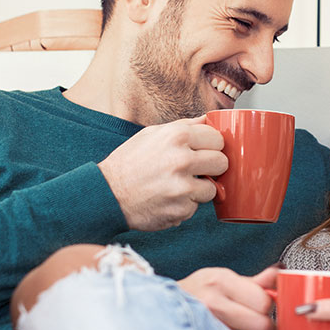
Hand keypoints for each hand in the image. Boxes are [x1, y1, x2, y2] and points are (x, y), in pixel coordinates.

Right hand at [98, 116, 226, 230]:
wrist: (107, 194)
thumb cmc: (129, 162)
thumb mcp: (152, 134)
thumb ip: (184, 126)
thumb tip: (209, 119)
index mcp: (177, 136)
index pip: (218, 139)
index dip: (212, 147)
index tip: (204, 152)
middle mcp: (182, 160)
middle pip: (222, 162)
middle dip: (212, 168)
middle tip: (196, 171)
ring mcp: (183, 187)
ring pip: (212, 189)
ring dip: (198, 190)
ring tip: (176, 187)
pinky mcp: (181, 210)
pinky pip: (195, 208)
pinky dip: (184, 206)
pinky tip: (167, 200)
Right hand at [178, 265, 278, 329]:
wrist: (156, 311)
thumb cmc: (194, 296)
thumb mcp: (221, 281)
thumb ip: (254, 282)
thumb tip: (282, 274)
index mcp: (220, 280)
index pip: (265, 301)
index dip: (269, 310)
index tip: (264, 314)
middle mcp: (211, 302)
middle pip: (263, 326)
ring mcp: (205, 328)